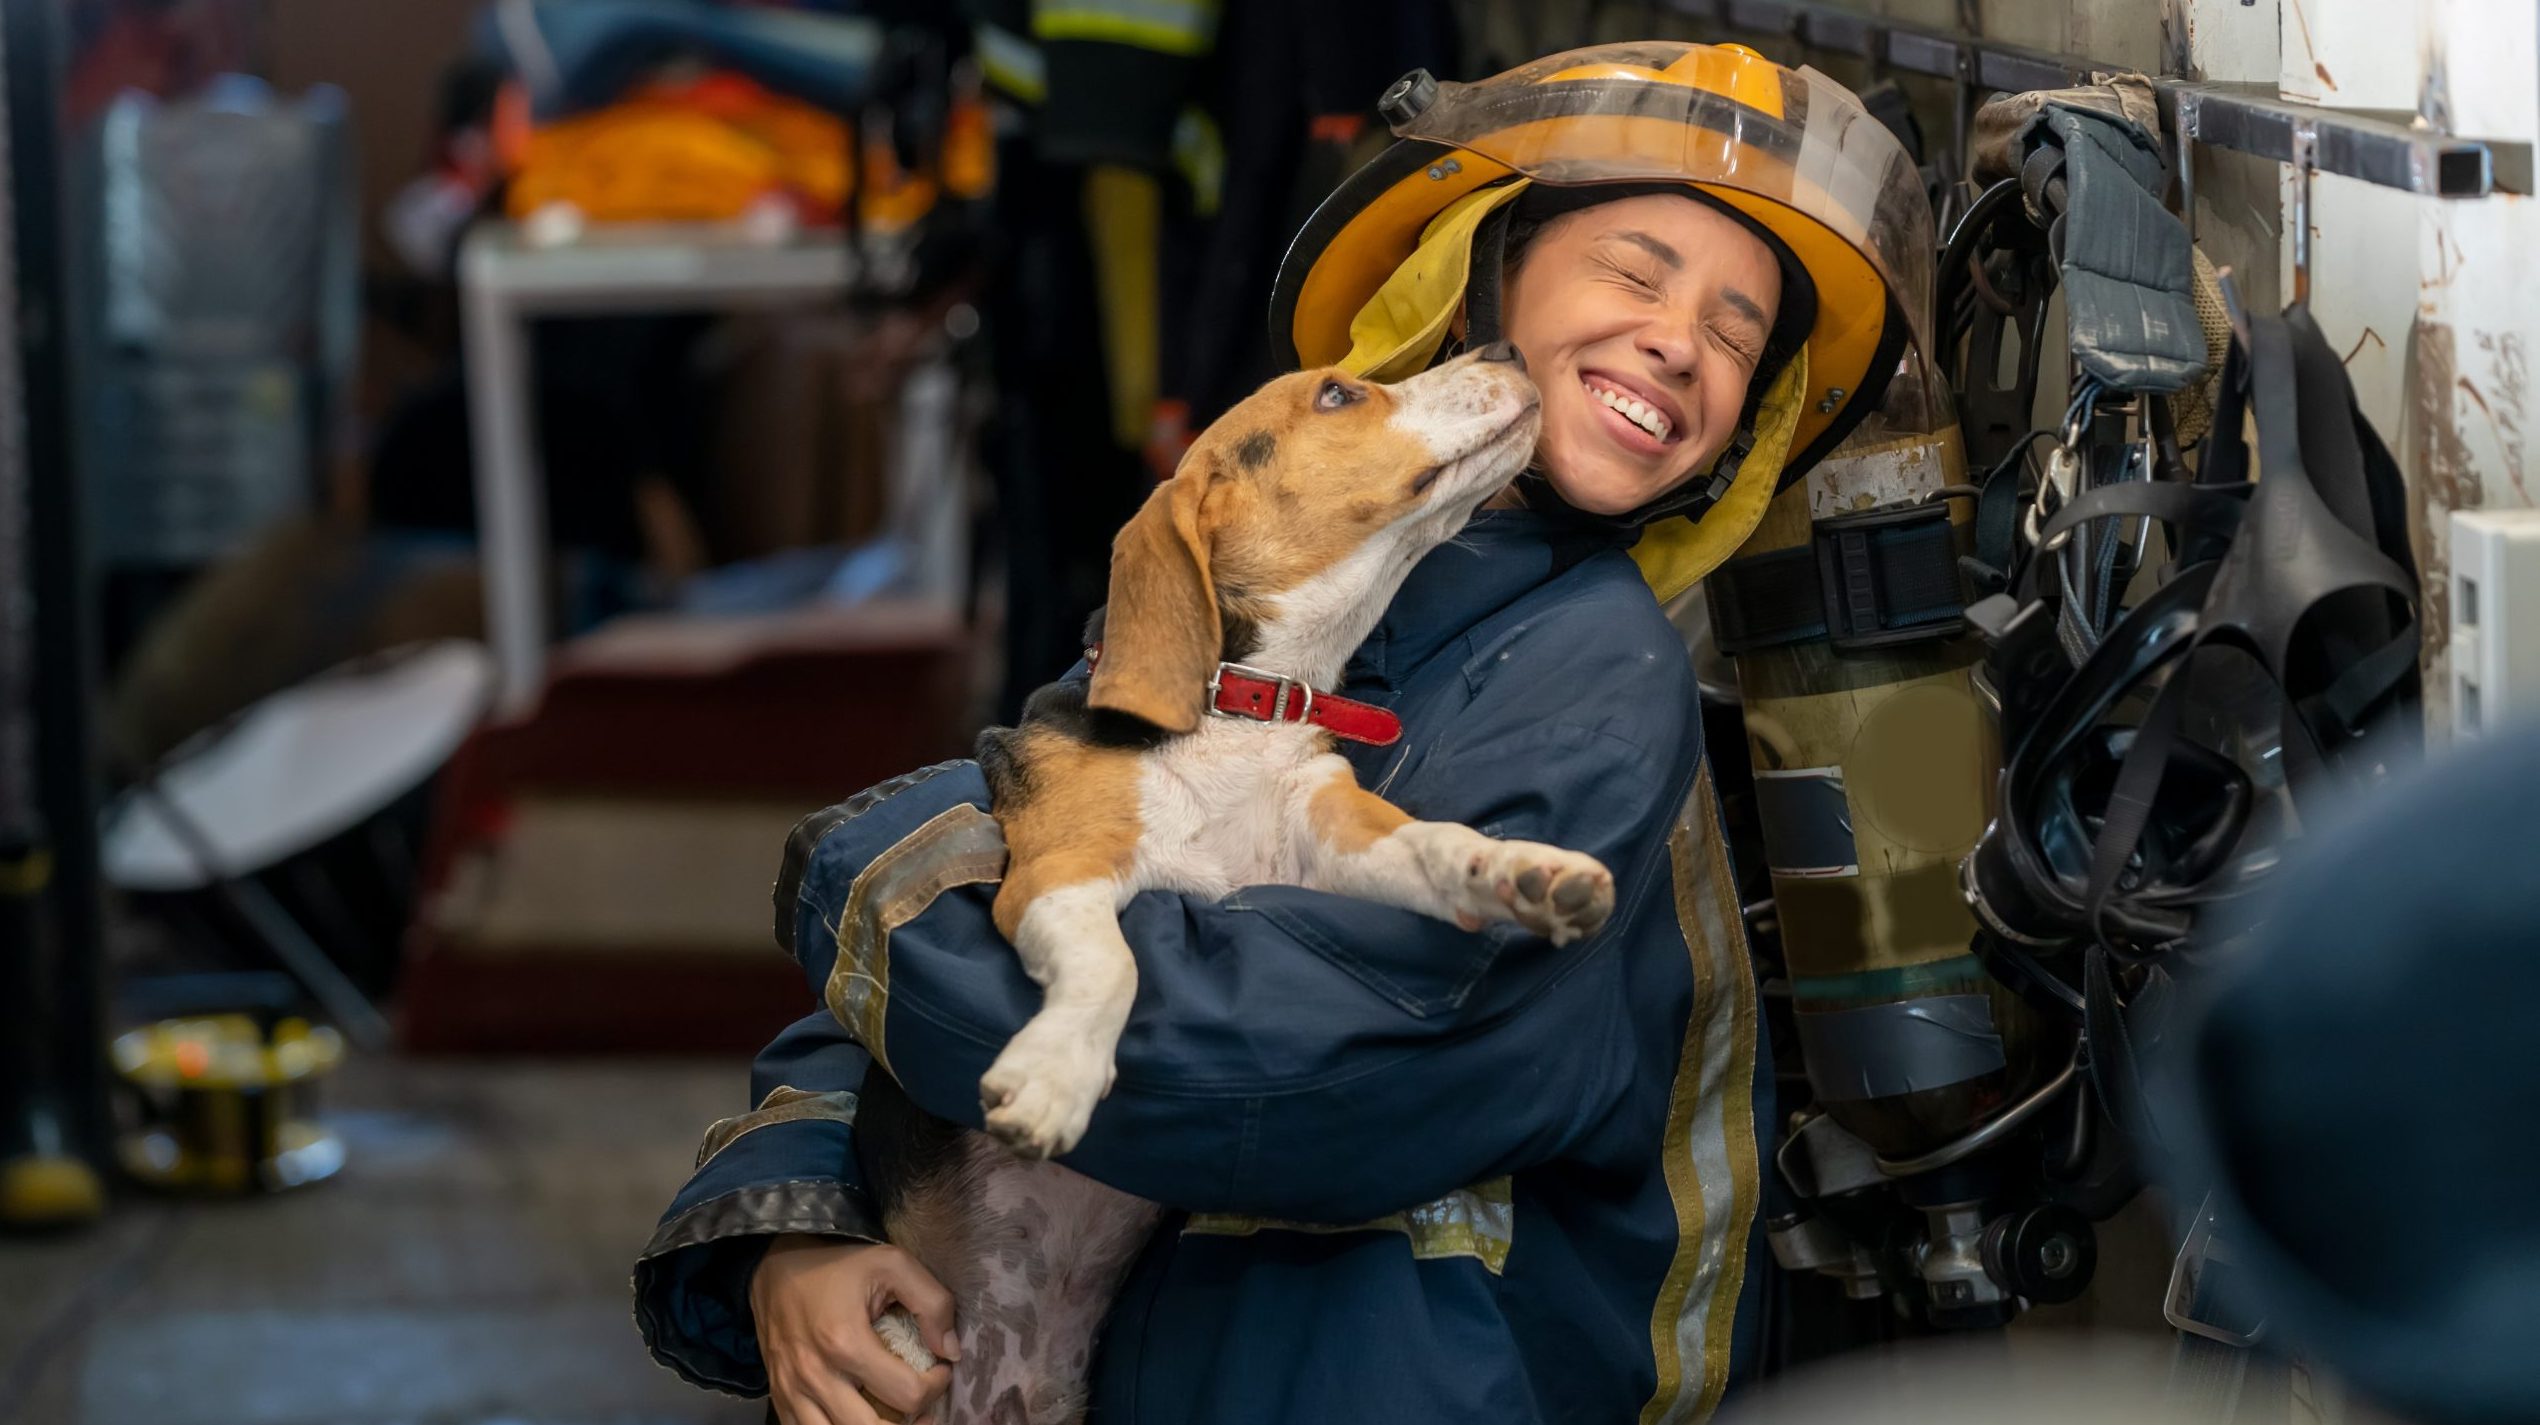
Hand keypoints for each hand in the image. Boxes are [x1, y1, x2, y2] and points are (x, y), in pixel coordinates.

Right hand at [752, 1236, 959, 1424]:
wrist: (775, 1266)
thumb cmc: (838, 1264)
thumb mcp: (893, 1264)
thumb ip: (932, 1303)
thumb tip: (951, 1351)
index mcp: (846, 1343)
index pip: (907, 1394)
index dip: (935, 1386)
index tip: (940, 1368)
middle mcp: (816, 1375)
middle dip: (910, 1424)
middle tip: (923, 1403)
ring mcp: (793, 1391)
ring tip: (895, 1417)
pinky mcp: (780, 1396)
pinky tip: (860, 1415)